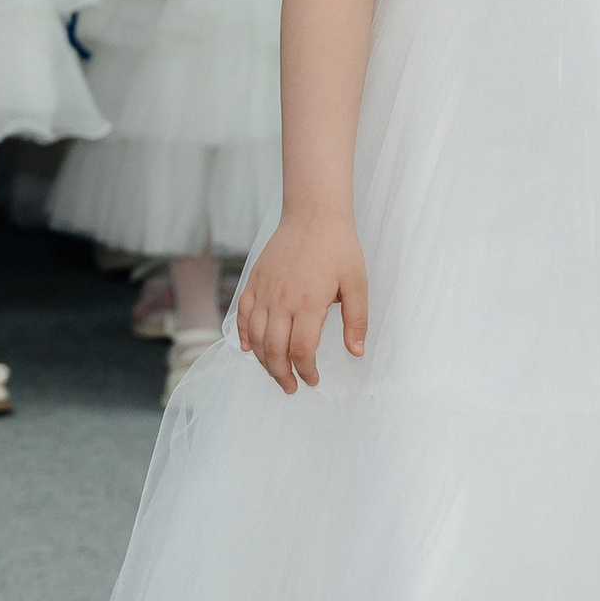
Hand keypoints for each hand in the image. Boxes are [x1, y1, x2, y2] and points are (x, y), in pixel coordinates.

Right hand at [238, 211, 368, 391]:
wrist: (313, 214)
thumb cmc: (339, 247)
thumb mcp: (357, 284)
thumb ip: (356, 321)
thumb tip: (355, 352)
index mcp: (308, 304)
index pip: (301, 350)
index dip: (306, 371)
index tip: (312, 380)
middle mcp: (281, 300)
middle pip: (274, 349)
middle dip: (281, 374)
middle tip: (290, 386)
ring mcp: (264, 291)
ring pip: (255, 336)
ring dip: (262, 360)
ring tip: (274, 372)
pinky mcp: (254, 280)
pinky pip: (242, 314)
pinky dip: (243, 334)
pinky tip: (248, 347)